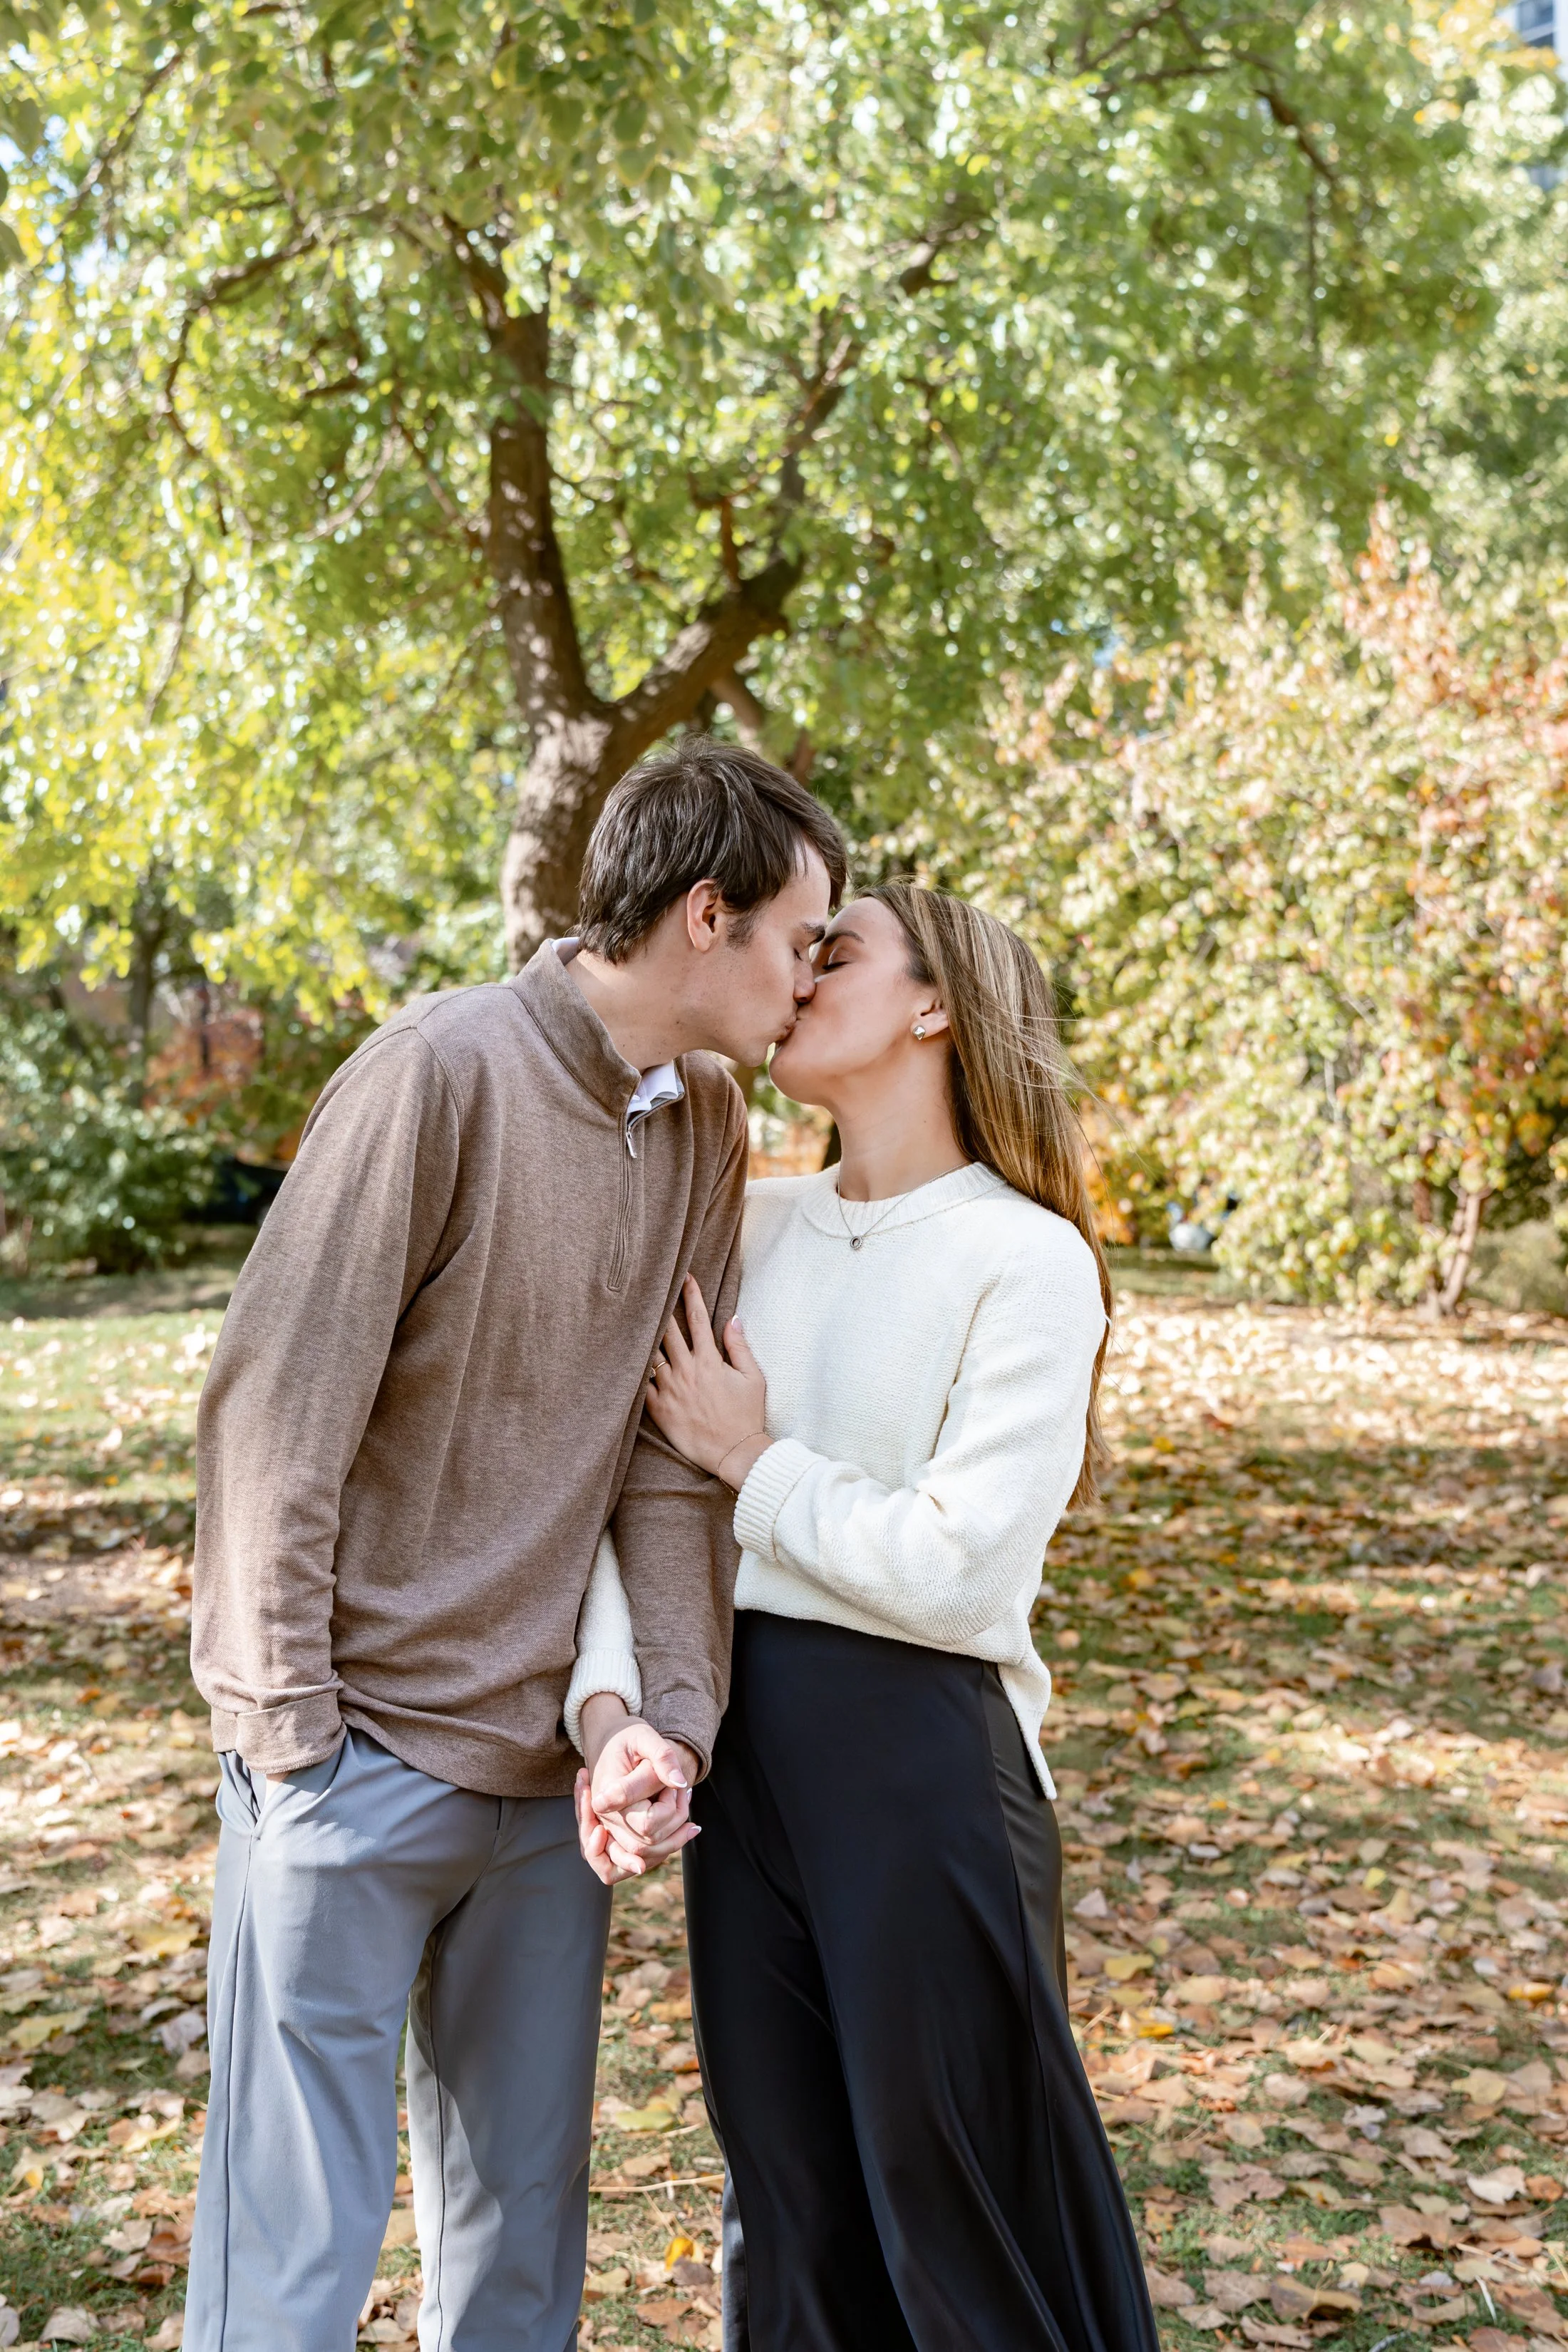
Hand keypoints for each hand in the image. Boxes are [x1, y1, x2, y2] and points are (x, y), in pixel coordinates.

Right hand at [588, 1718, 701, 1879]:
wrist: (608, 1742)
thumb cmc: (627, 1737)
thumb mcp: (644, 1736)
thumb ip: (662, 1757)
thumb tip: (679, 1783)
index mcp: (607, 1794)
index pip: (646, 1822)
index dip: (669, 1808)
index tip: (676, 1785)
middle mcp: (604, 1817)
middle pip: (647, 1842)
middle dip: (674, 1820)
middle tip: (682, 1791)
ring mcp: (609, 1827)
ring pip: (644, 1853)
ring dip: (673, 1837)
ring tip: (686, 1809)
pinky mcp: (617, 1832)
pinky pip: (640, 1853)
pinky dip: (667, 1845)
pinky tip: (688, 1827)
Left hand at [646, 1275, 769, 1489]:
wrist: (734, 1453)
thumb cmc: (747, 1415)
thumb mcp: (753, 1378)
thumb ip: (740, 1346)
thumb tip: (733, 1318)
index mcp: (710, 1361)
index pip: (698, 1319)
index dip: (691, 1295)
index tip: (685, 1277)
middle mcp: (686, 1371)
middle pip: (667, 1331)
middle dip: (660, 1308)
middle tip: (652, 1291)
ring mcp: (669, 1389)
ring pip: (651, 1355)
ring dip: (646, 1338)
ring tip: (636, 1321)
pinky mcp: (658, 1409)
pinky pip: (641, 1384)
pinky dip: (638, 1371)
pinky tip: (632, 1359)